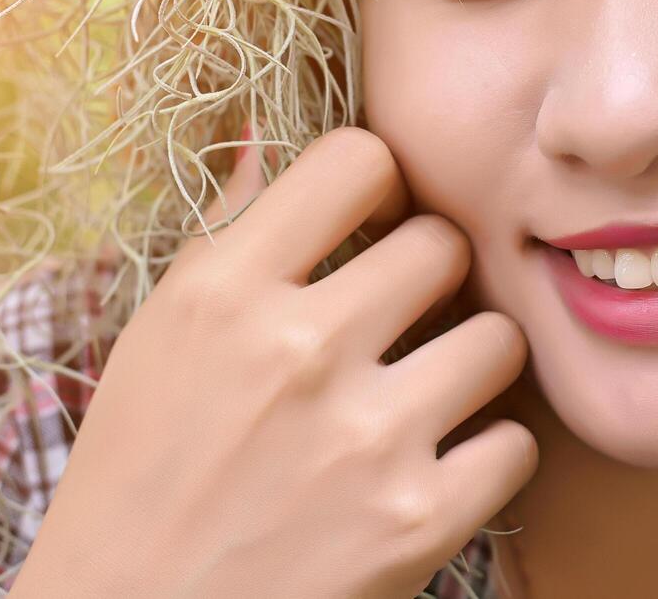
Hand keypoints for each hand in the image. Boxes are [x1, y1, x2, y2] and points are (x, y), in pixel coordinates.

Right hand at [10, 126, 538, 598]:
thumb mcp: (158, 339)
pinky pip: (518, 442)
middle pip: (444, 243)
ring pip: (500, 338)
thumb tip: (265, 133)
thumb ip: (225, 233)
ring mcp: (365, 440)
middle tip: (407, 314)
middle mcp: (298, 353)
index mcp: (223, 295)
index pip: (357, 157)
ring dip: (474, 362)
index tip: (370, 220)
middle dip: (432, 275)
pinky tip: (441, 463)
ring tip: (433, 389)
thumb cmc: (139, 476)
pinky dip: (490, 454)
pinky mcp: (417, 524)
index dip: (377, 182)